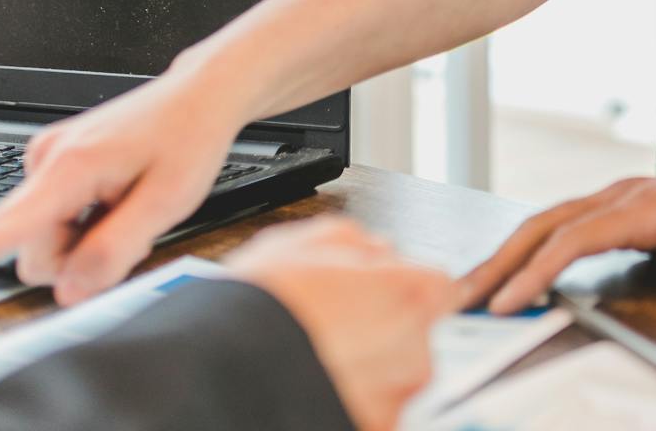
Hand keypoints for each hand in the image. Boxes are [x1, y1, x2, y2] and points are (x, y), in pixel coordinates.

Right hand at [0, 71, 248, 303]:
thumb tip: (69, 292)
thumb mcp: (167, 204)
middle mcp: (46, 160)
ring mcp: (47, 160)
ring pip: (46, 238)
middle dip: (78, 257)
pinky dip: (86, 221)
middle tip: (133, 226)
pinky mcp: (54, 165)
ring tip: (129, 205)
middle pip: (34, 251)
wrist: (200, 96)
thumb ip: (114, 251)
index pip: (2, 227)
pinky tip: (118, 196)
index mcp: (69, 168)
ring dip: (85, 238)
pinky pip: (55, 218)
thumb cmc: (188, 139)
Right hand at [228, 217, 457, 430]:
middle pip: (414, 336)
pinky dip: (348, 406)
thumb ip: (354, 242)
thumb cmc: (258, 313)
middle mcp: (415, 351)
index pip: (436, 287)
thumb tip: (378, 250)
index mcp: (408, 295)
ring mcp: (396, 401)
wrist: (218, 380)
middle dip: (381, 333)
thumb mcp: (298, 245)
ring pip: (391, 380)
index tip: (381, 295)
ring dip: (365, 374)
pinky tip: (311, 391)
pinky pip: (370, 414)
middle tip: (330, 333)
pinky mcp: (376, 430)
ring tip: (312, 366)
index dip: (404, 288)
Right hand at [454, 169, 655, 314]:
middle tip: (461, 298)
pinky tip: (511, 268)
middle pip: (549, 222)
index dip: (541, 269)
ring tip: (471, 289)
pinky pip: (563, 222)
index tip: (510, 302)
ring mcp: (622, 196)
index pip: (581, 236)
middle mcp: (628, 193)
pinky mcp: (622, 207)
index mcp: (653, 204)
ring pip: (549, 219)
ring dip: (507, 251)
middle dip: (501, 260)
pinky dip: (529, 244)